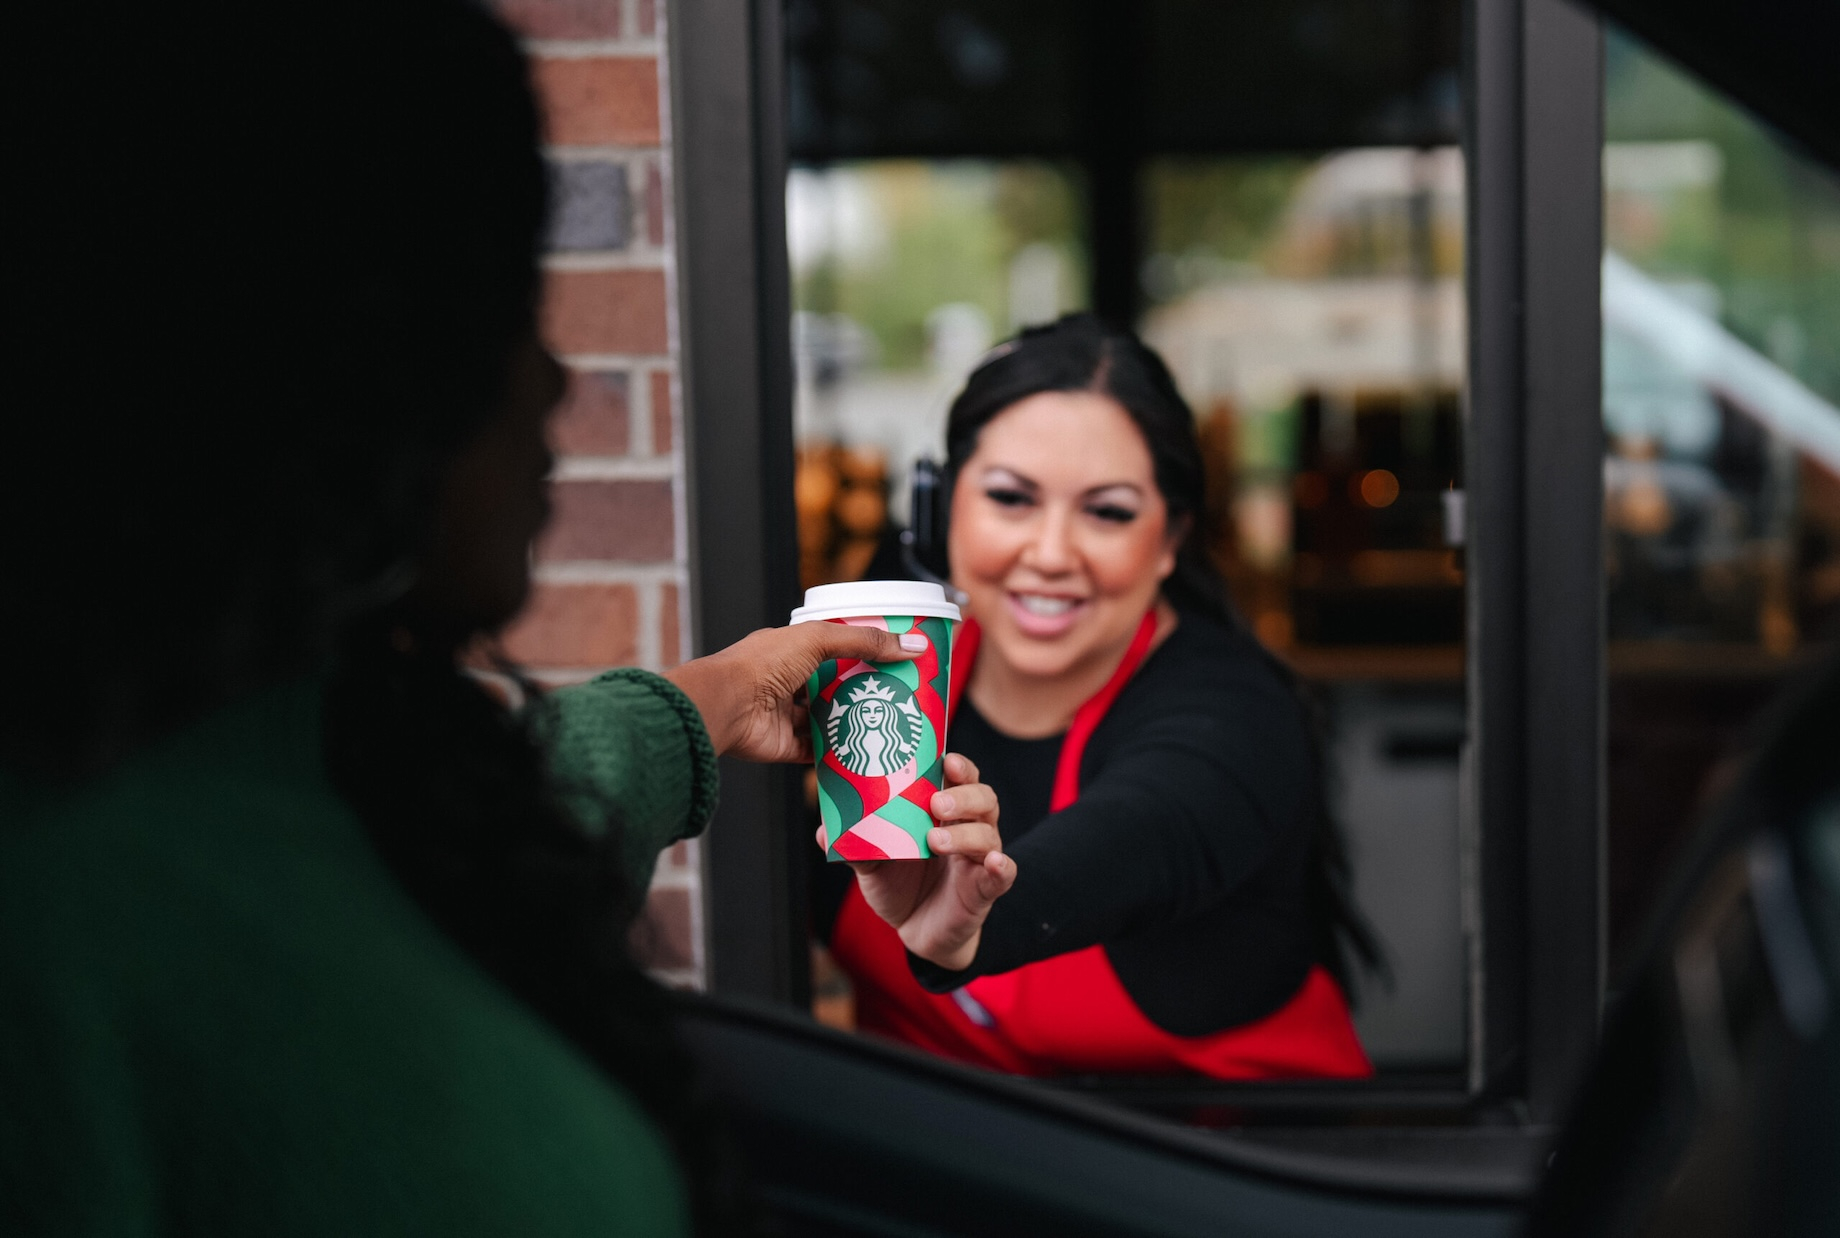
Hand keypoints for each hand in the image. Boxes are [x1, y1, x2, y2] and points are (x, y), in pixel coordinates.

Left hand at [664, 623, 925, 761]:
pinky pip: (819, 752)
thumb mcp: (817, 640)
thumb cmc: (760, 665)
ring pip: (829, 721)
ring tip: (890, 725)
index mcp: (791, 651)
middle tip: (900, 696)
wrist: (725, 707)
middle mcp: (788, 683)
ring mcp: (788, 716)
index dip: (864, 652)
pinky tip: (866, 752)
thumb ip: (863, 642)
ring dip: (854, 723)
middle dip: (864, 692)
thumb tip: (910, 645)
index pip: (835, 648)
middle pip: (835, 687)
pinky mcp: (787, 747)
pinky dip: (839, 754)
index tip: (896, 659)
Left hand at [851, 753, 1014, 971]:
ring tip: (936, 840)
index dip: (958, 766)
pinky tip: (994, 862)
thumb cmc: (899, 883)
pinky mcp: (985, 890)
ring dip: (966, 833)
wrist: (914, 930)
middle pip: (983, 799)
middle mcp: (968, 828)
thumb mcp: (872, 863)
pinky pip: (1003, 874)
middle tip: (936, 803)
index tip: (945, 759)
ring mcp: (978, 859)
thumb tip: (826, 830)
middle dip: (962, 796)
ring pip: (988, 833)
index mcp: (943, 813)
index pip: (960, 778)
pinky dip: (1002, 866)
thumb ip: (855, 845)